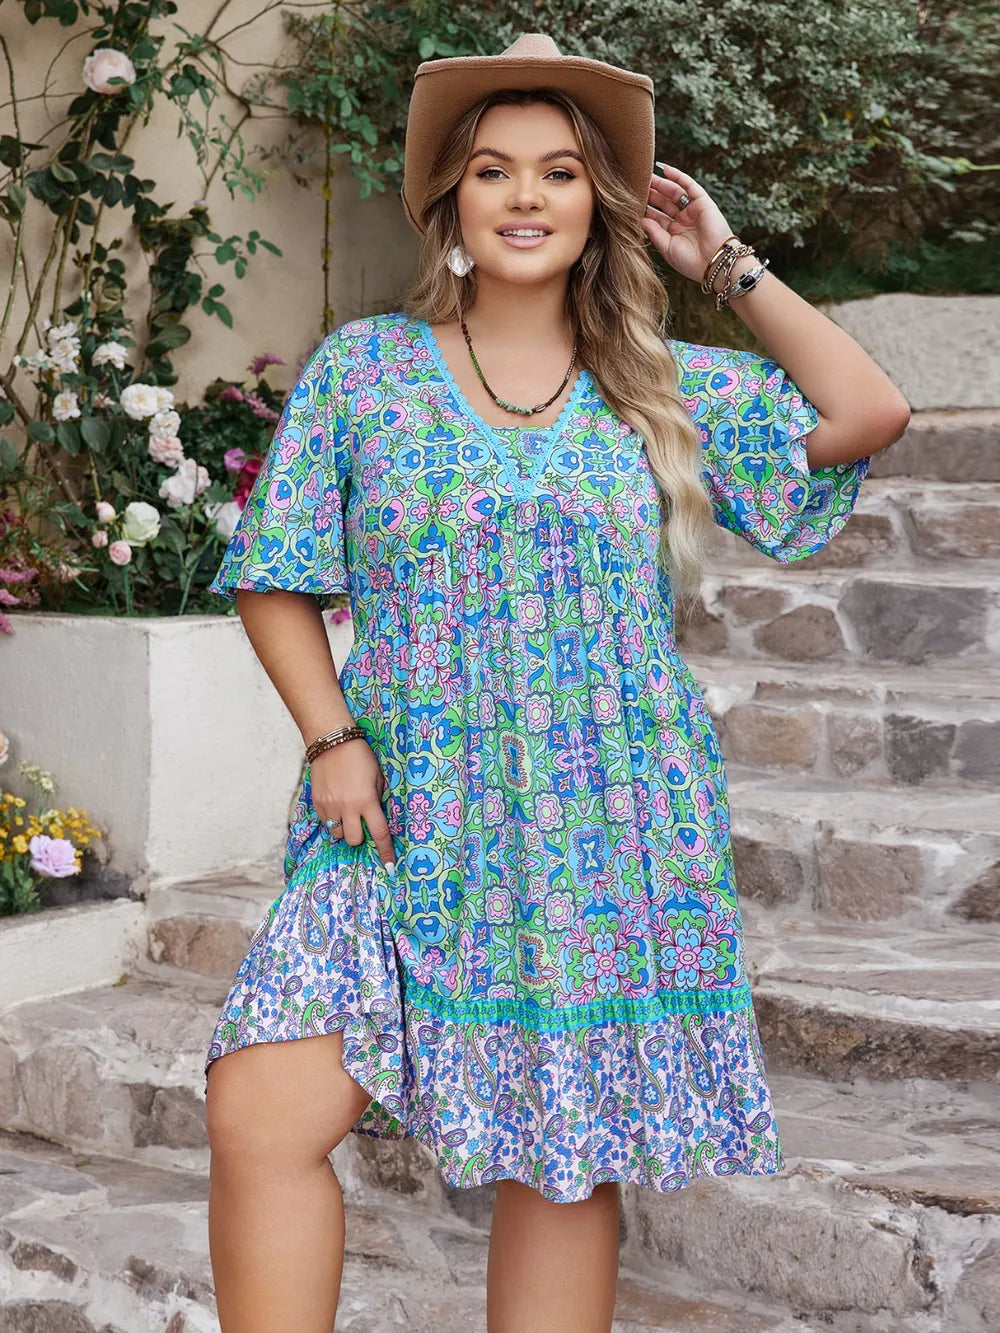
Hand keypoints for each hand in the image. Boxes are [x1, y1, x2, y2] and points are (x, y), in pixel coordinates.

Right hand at [310, 739, 396, 874]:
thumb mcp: (378, 777)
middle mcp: (348, 807)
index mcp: (367, 801)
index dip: (385, 851)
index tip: (390, 866)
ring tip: (346, 811)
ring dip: (343, 828)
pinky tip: (335, 803)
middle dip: (358, 836)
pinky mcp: (316, 802)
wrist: (332, 741)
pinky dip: (331, 817)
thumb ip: (378, 798)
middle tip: (360, 822)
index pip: (379, 834)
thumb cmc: (360, 756)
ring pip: (336, 833)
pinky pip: (324, 820)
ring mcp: (330, 806)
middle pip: (353, 840)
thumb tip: (377, 814)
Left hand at [642, 162, 735, 284]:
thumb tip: (639, 218)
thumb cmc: (690, 261)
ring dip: (660, 184)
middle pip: (663, 203)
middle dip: (650, 193)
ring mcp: (692, 210)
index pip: (656, 217)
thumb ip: (653, 232)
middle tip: (635, 183)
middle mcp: (682, 220)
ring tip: (646, 175)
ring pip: (673, 192)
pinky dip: (678, 176)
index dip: (644, 208)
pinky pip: (689, 185)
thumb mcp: (666, 248)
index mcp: (673, 233)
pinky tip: (664, 169)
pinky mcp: (702, 202)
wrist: (713, 262)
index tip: (629, 201)